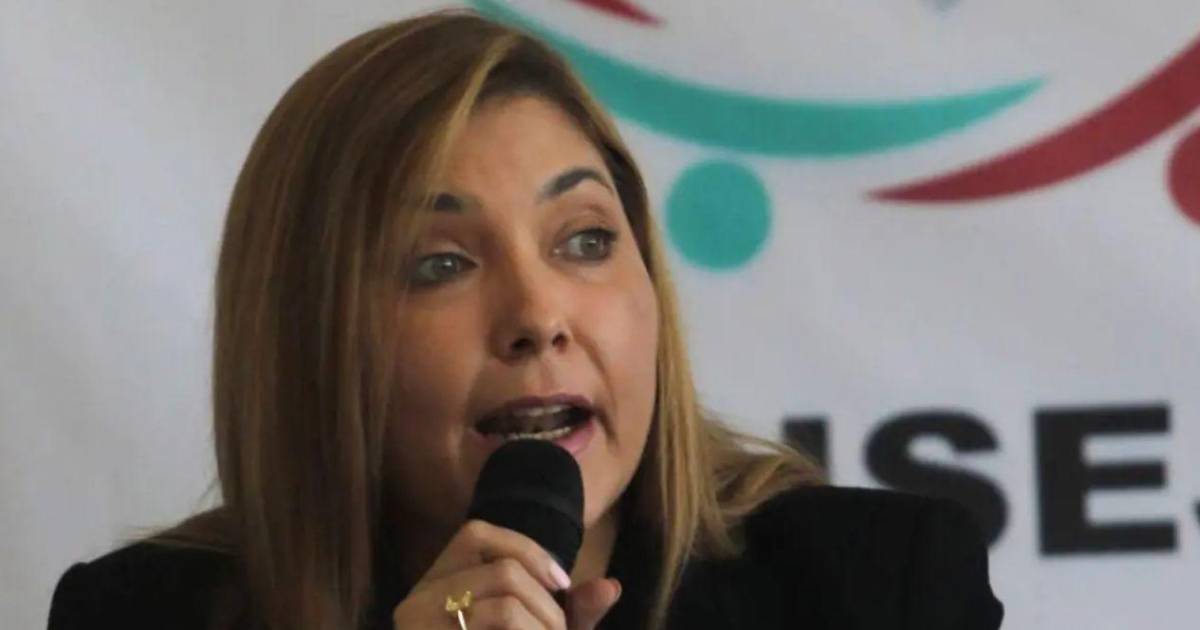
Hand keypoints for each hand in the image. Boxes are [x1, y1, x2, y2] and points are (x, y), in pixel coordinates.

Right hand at [390, 519, 620, 628]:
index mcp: (434, 585)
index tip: (562, 584)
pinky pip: (498, 622)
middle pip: (502, 573)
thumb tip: (611, 587)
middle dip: (548, 606)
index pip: (476, 533)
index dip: (528, 550)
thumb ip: (574, 612)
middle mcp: (414, 605)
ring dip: (544, 627)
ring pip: (503, 606)